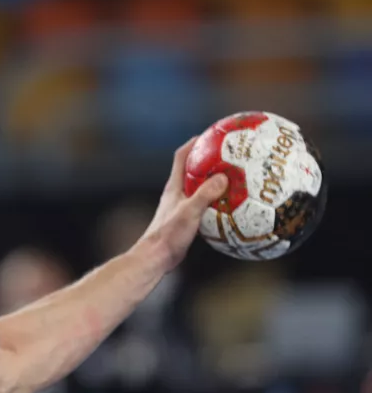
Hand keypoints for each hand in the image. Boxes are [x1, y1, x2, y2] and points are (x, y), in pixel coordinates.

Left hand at [140, 136, 228, 271]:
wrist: (157, 258)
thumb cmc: (169, 234)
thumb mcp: (190, 212)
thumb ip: (205, 194)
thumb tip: (224, 177)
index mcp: (174, 187)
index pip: (182, 156)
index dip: (195, 143)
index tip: (211, 134)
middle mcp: (177, 194)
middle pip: (193, 169)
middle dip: (210, 160)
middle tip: (230, 154)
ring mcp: (181, 207)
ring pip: (200, 188)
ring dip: (216, 182)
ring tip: (237, 178)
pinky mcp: (187, 220)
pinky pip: (206, 205)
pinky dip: (218, 202)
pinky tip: (234, 207)